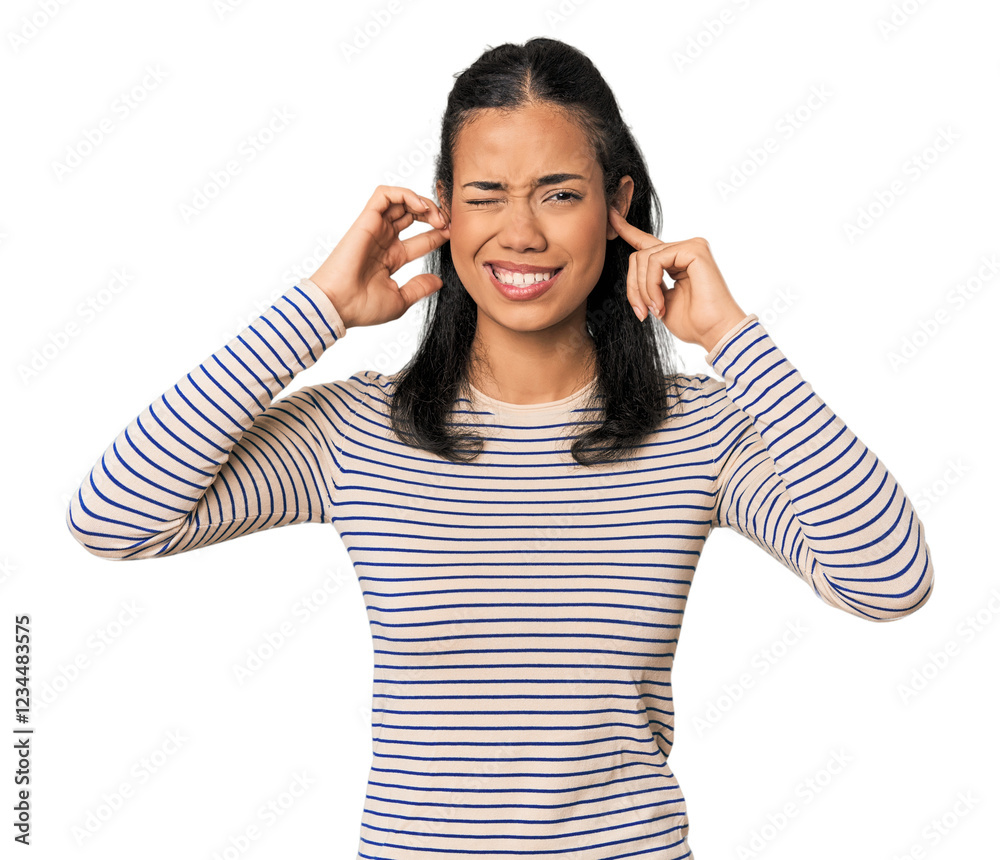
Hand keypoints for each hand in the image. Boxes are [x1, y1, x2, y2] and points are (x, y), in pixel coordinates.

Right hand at [309, 185, 450, 328]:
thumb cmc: (363, 307)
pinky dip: (405, 194)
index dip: (438, 234)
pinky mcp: (366, 220)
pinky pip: (385, 195)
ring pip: (401, 201)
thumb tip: (438, 280)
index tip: (453, 236)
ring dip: (423, 202)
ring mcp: (376, 229)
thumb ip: (420, 288)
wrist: (340, 305)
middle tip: (447, 224)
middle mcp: (384, 240)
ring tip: (436, 215)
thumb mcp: (400, 300)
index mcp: (392, 258)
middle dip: (434, 215)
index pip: (420, 239)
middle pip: (413, 215)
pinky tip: (420, 207)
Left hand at [609, 207, 747, 351]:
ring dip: (643, 290)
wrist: (715, 332)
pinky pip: (655, 261)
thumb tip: (633, 273)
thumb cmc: (693, 322)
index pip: (646, 243)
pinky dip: (651, 285)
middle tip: (642, 312)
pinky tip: (660, 303)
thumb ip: (647, 284)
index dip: (627, 230)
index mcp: (676, 261)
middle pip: (639, 256)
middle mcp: (684, 249)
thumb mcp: (659, 302)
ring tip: (655, 310)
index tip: (611, 215)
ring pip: (643, 258)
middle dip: (634, 287)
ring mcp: (690, 246)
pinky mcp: (694, 249)